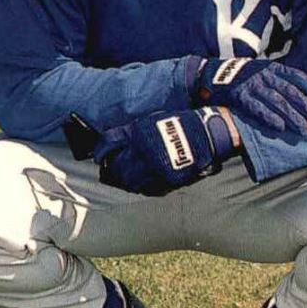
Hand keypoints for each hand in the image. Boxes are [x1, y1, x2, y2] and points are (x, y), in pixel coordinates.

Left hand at [94, 107, 234, 195]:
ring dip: (125, 181)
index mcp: (138, 133)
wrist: (207, 133)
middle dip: (111, 170)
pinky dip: (141, 187)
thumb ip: (133, 132)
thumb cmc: (181, 123)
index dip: (101, 152)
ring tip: (125, 180)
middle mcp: (144, 150)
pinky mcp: (167, 178)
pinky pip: (147, 187)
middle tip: (110, 172)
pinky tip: (141, 184)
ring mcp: (155, 166)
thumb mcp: (153, 120)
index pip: (110, 143)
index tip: (99, 157)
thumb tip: (116, 146)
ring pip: (130, 180)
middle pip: (117, 166)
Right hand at [190, 57, 306, 134]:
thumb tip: (302, 91)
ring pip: (278, 102)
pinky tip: (280, 127)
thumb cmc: (243, 75)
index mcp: (272, 67)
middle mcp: (265, 75)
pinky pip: (257, 108)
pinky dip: (269, 117)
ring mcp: (253, 85)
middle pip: (291, 92)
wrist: (214, 73)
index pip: (297, 77)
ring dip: (293, 116)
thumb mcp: (262, 69)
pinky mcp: (241, 97)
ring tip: (304, 129)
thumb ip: (279, 78)